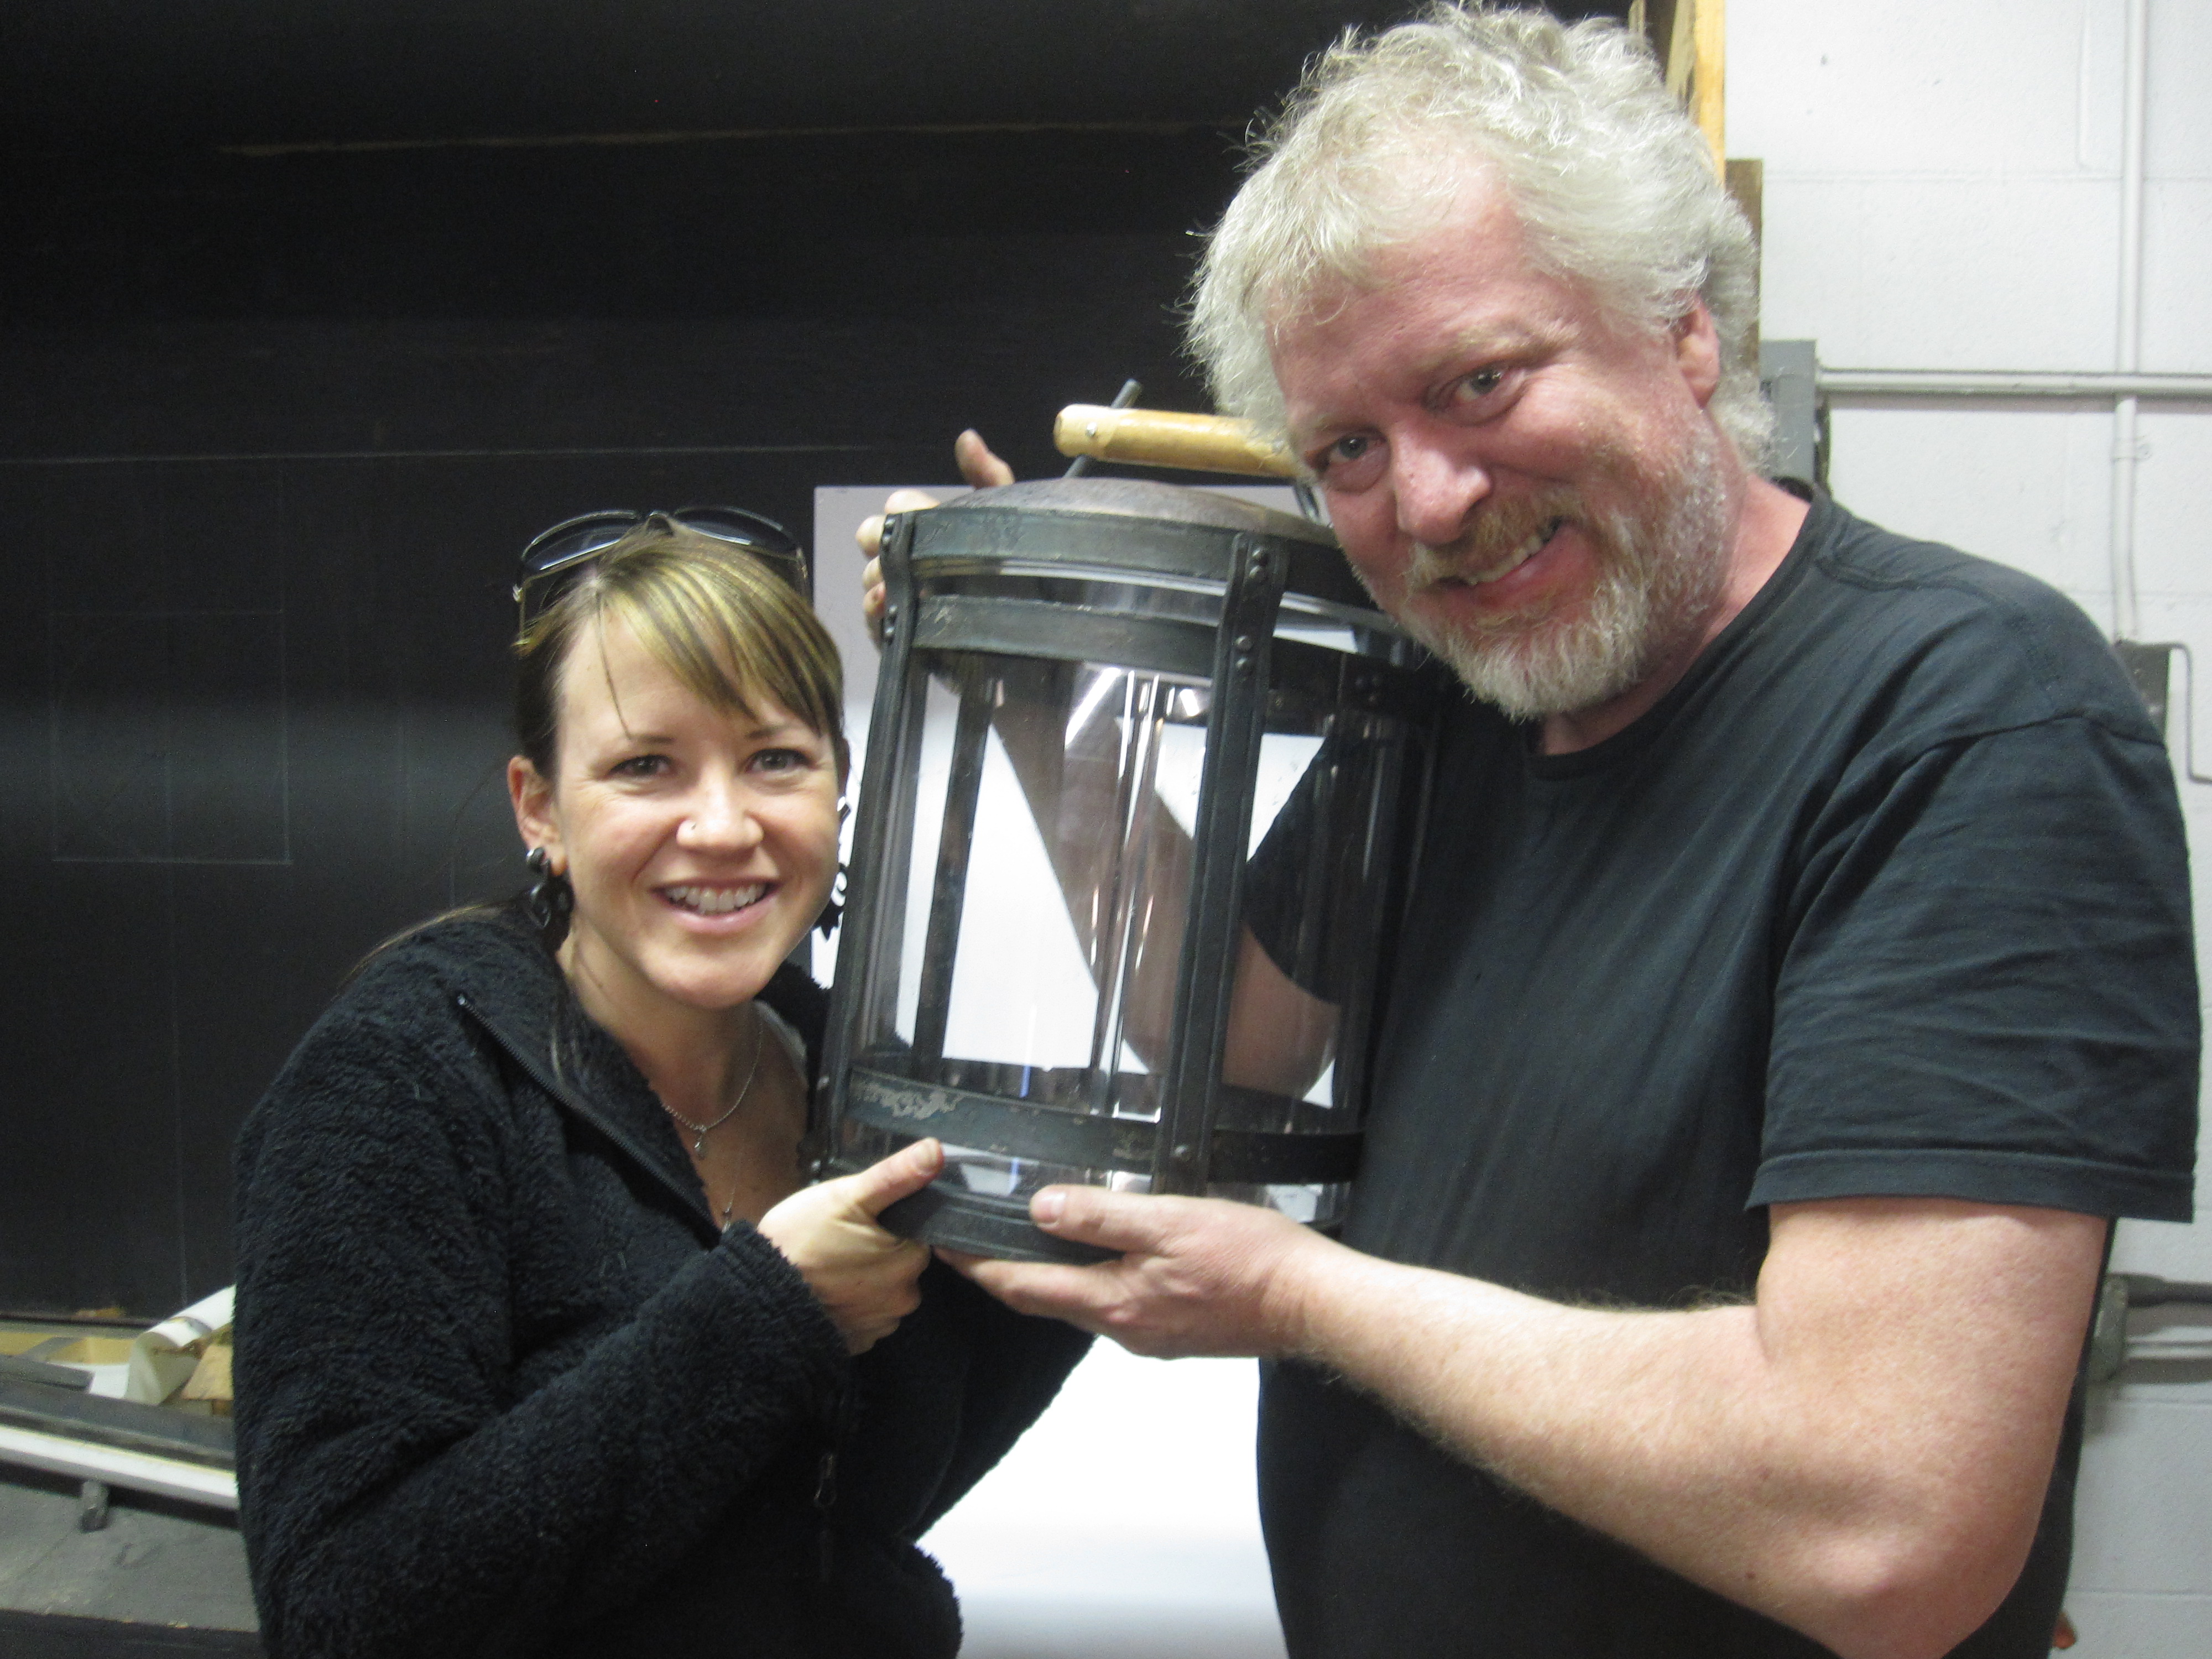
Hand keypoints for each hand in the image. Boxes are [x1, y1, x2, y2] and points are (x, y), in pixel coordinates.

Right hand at [758, 1139, 940, 1353]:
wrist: (758, 1296)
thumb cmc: (802, 1241)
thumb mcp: (846, 1197)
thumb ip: (895, 1175)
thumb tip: (936, 1151)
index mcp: (909, 1259)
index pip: (917, 1232)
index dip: (890, 1223)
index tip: (861, 1220)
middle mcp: (904, 1298)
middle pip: (901, 1263)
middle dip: (878, 1250)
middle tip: (839, 1240)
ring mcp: (880, 1324)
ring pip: (883, 1289)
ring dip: (865, 1279)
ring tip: (829, 1265)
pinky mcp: (858, 1342)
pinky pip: (865, 1315)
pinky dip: (852, 1304)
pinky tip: (827, 1291)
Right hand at [856, 429, 1014, 636]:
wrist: (1024, 628)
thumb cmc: (1013, 569)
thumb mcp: (1005, 518)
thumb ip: (989, 477)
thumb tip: (967, 438)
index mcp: (926, 527)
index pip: (897, 506)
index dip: (903, 507)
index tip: (916, 510)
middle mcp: (907, 558)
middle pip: (871, 536)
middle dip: (881, 537)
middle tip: (902, 545)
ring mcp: (899, 594)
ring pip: (869, 575)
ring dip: (879, 574)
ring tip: (897, 579)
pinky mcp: (899, 633)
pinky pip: (872, 620)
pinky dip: (873, 610)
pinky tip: (884, 602)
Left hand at [946, 1186, 1335, 1359]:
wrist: (1312, 1302)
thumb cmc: (1250, 1260)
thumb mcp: (1169, 1221)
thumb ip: (1102, 1216)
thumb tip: (1041, 1210)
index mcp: (1114, 1303)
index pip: (1024, 1288)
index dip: (980, 1268)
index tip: (946, 1248)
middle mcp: (1124, 1329)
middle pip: (1045, 1301)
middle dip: (1005, 1274)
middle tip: (974, 1245)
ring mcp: (1150, 1335)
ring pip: (1080, 1305)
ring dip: (1048, 1278)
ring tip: (1028, 1243)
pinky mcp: (1174, 1332)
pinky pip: (1115, 1306)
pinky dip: (1090, 1282)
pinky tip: (1101, 1259)